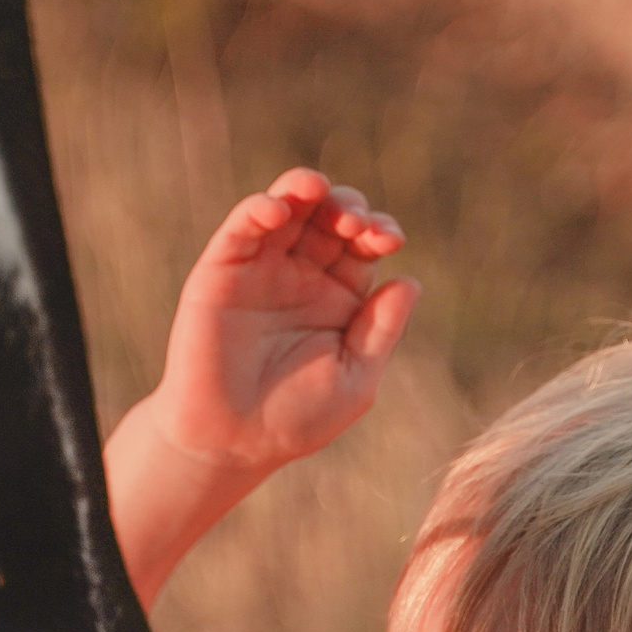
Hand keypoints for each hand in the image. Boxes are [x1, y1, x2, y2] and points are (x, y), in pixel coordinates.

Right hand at [105, 169, 419, 607]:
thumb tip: (411, 280)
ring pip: (285, 209)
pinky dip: (258, 210)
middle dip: (347, 207)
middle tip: (355, 222)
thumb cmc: (294, 419)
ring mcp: (260, 269)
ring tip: (316, 188)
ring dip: (302, 189)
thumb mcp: (354, 378)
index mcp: (339, 296)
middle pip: (328, 217)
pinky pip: (241, 229)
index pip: (364, 244)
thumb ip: (380, 330)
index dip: (378, 230)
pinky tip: (277, 209)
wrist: (231, 443)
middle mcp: (301, 275)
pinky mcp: (221, 271)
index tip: (389, 239)